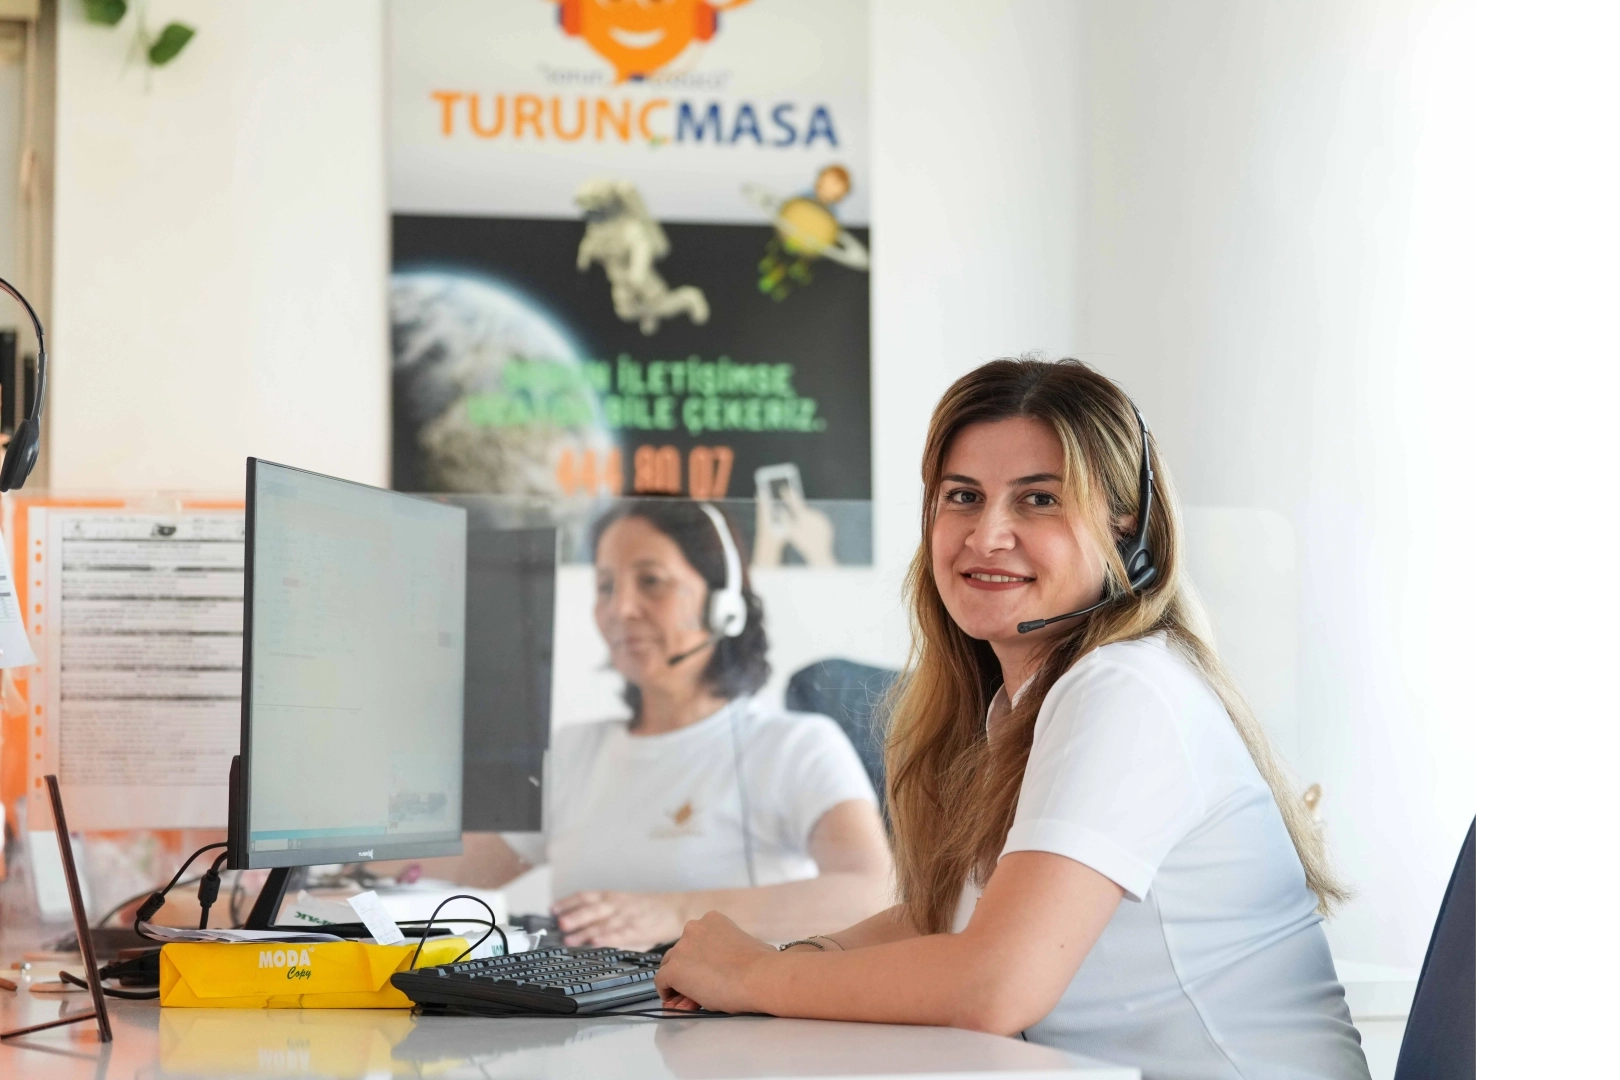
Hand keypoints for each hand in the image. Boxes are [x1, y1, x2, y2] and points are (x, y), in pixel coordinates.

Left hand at [551, 890, 684, 950]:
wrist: (675, 909)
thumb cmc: (648, 909)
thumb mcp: (625, 904)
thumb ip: (605, 914)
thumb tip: (580, 927)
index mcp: (613, 896)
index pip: (586, 897)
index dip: (568, 902)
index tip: (553, 909)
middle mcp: (618, 905)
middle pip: (592, 909)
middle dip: (574, 916)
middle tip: (559, 924)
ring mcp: (627, 917)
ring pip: (602, 923)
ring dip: (584, 931)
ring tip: (569, 939)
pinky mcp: (637, 930)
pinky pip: (619, 935)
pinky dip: (606, 939)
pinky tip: (595, 944)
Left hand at [654, 911, 777, 1013]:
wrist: (759, 978)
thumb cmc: (762, 964)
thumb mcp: (749, 944)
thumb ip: (735, 947)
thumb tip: (738, 959)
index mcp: (712, 920)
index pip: (696, 940)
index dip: (699, 959)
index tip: (704, 972)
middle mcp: (693, 929)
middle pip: (680, 952)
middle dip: (687, 970)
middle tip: (696, 988)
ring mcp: (682, 949)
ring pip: (669, 966)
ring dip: (677, 981)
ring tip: (687, 998)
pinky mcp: (675, 970)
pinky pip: (661, 981)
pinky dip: (666, 991)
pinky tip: (674, 1000)